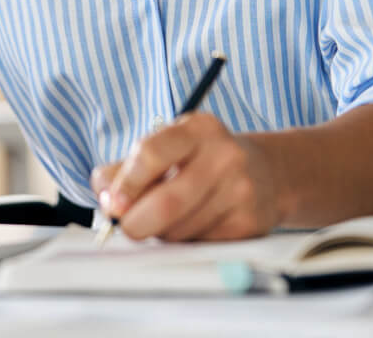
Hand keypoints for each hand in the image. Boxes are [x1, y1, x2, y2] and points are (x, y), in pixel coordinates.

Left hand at [90, 113, 283, 241]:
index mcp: (198, 128)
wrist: (266, 174)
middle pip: (167, 201)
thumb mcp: (167, 149)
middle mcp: (224, 155)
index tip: (111, 206)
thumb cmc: (199, 161)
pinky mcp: (249, 223)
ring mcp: (241, 190)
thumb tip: (105, 201)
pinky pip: (199, 244)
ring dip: (160, 233)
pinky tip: (192, 225)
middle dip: (136, 222)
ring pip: (180, 229)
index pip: (152, 153)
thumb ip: (126, 169)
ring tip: (167, 219)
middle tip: (126, 228)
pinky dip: (184, 242)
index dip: (126, 184)